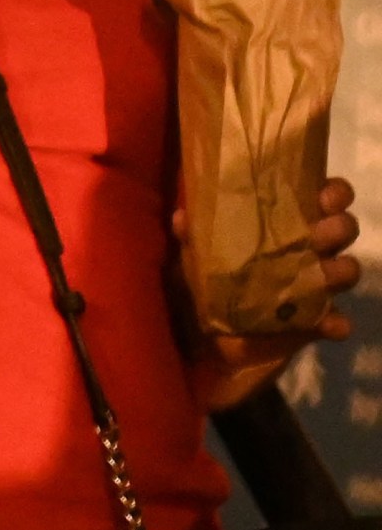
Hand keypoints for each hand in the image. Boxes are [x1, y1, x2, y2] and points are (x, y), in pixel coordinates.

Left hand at [189, 176, 360, 409]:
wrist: (208, 336)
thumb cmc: (208, 282)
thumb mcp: (194, 257)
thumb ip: (192, 236)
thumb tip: (182, 217)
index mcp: (285, 225)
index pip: (323, 198)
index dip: (332, 192)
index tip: (322, 196)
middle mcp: (308, 250)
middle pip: (342, 229)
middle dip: (338, 227)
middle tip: (318, 232)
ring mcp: (315, 286)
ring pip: (346, 270)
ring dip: (340, 269)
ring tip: (321, 271)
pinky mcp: (315, 322)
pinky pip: (337, 321)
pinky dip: (336, 322)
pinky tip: (329, 323)